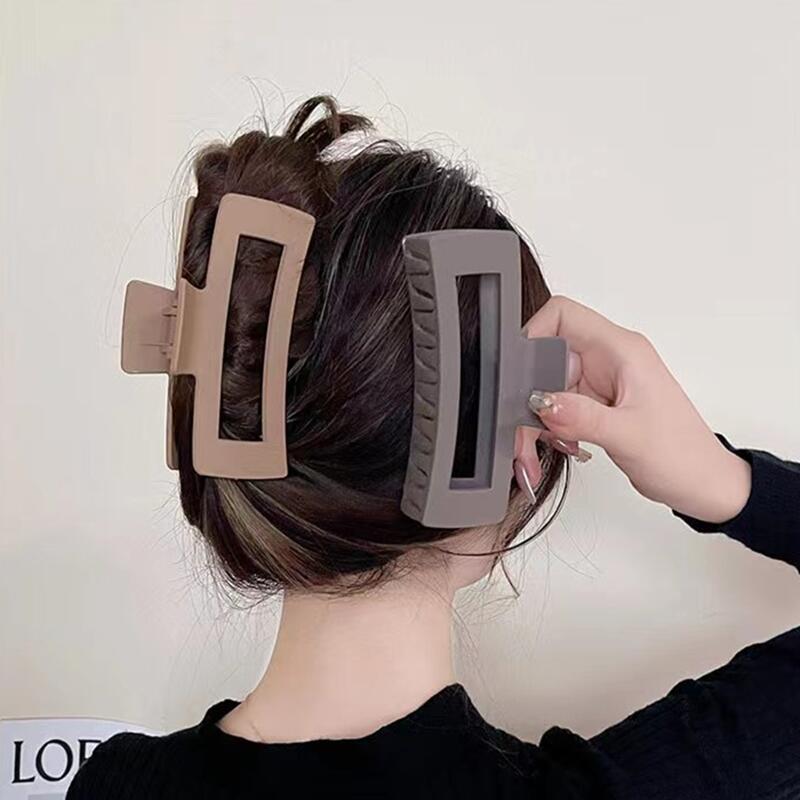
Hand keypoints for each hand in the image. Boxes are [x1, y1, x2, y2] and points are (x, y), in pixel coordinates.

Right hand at [515, 296, 751, 523]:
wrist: (701, 483)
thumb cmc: (683, 454)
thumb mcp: (629, 436)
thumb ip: (581, 416)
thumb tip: (540, 401)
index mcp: (621, 350)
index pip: (563, 315)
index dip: (533, 334)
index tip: (517, 375)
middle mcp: (608, 360)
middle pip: (544, 358)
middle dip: (526, 396)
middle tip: (522, 433)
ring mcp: (599, 382)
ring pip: (544, 388)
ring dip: (534, 422)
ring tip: (533, 452)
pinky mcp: (593, 404)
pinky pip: (555, 408)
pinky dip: (546, 430)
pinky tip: (557, 448)